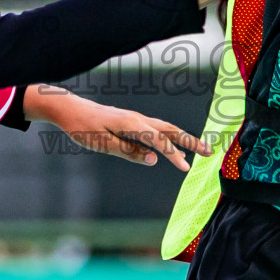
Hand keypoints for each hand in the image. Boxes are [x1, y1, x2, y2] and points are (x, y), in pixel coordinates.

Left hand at [27, 88, 210, 170]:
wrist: (70, 109)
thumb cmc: (83, 128)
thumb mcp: (102, 144)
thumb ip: (128, 152)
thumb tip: (153, 160)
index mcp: (132, 124)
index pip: (159, 141)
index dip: (174, 155)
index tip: (186, 169)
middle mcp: (138, 119)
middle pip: (170, 130)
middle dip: (190, 141)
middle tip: (208, 152)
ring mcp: (136, 119)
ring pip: (165, 129)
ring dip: (183, 139)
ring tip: (198, 150)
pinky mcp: (131, 123)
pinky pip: (155, 131)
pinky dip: (168, 139)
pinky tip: (172, 149)